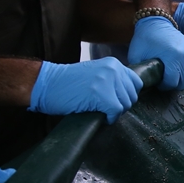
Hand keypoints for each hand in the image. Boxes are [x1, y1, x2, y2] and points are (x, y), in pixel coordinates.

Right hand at [29, 58, 143, 123]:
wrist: (47, 84)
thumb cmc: (68, 83)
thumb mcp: (96, 74)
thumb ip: (113, 79)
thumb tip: (128, 95)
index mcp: (113, 63)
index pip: (136, 82)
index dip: (127, 95)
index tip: (116, 100)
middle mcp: (113, 70)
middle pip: (132, 96)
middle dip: (120, 105)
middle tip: (104, 108)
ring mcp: (108, 82)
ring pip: (125, 104)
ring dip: (114, 112)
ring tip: (99, 110)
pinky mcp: (101, 95)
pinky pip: (116, 112)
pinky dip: (110, 118)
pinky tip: (99, 115)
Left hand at [128, 16, 183, 89]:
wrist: (157, 22)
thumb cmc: (145, 40)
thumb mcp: (136, 56)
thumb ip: (140, 73)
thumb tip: (142, 85)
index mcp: (173, 58)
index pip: (172, 83)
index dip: (164, 85)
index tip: (158, 81)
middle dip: (173, 84)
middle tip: (166, 79)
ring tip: (174, 76)